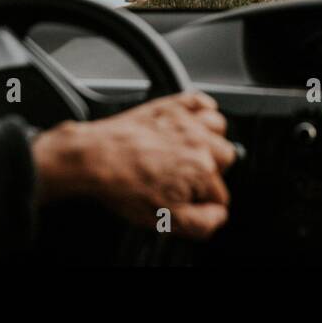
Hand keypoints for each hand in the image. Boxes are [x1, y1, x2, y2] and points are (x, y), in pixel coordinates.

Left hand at [30, 91, 235, 239]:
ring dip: (210, 139)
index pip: (220, 193)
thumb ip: (201, 222)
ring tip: (192, 150)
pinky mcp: (170, 106)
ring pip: (218, 127)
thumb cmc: (123, 186)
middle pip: (226, 157)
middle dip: (212, 170)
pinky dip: (202, 108)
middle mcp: (199, 142)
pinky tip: (193, 120)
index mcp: (201, 170)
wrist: (95, 157)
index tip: (190, 202)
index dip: (205, 202)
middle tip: (189, 178)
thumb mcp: (164, 219)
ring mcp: (185, 121)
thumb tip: (218, 216)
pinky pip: (200, 100)